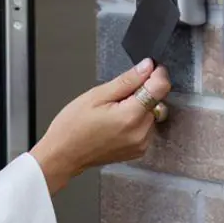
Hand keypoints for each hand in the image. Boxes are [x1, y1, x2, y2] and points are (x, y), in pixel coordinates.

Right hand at [29, 58, 171, 193]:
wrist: (63, 155)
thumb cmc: (73, 126)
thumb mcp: (96, 95)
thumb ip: (127, 81)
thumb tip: (147, 66)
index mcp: (131, 116)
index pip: (160, 88)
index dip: (156, 74)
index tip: (148, 68)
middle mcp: (141, 132)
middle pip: (157, 101)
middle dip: (143, 92)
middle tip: (117, 96)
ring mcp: (141, 144)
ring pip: (152, 114)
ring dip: (140, 107)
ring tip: (114, 112)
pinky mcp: (139, 150)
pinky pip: (146, 127)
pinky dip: (136, 121)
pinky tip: (117, 123)